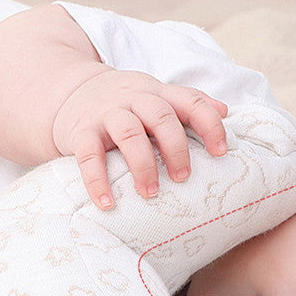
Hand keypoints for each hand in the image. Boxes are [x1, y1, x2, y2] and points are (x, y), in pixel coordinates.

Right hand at [52, 69, 228, 208]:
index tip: (220, 152)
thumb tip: (225, 110)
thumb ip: (189, 102)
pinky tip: (106, 203)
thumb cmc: (126, 103)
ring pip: (128, 133)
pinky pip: (88, 156)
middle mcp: (134, 99)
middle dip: (176, 148)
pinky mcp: (81, 132)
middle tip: (182, 178)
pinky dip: (97, 181)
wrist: (70, 91)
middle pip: (161, 116)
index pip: (190, 101)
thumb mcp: (157, 95)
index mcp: (159, 93)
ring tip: (150, 193)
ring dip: (143, 165)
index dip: (209, 124)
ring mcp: (107, 114)